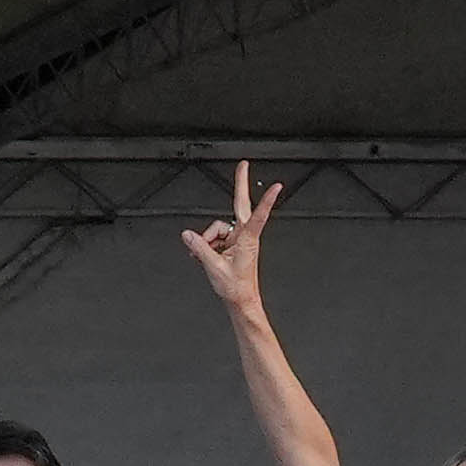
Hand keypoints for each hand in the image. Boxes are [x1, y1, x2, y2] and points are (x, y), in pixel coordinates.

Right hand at [178, 158, 283, 318]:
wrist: (240, 300)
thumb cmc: (236, 287)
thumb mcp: (214, 267)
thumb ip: (200, 248)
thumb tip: (188, 235)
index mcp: (248, 240)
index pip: (258, 216)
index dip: (267, 201)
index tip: (277, 187)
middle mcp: (244, 236)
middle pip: (239, 206)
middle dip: (240, 185)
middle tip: (243, 165)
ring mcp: (238, 240)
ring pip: (217, 228)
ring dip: (208, 240)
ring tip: (205, 256)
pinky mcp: (232, 245)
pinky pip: (214, 238)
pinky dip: (207, 245)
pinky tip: (204, 257)